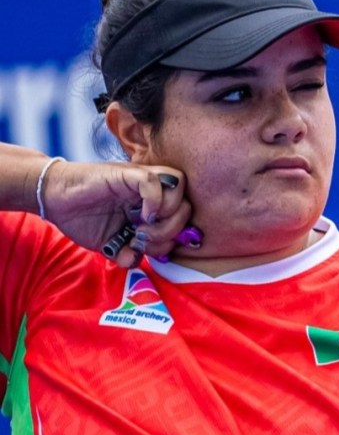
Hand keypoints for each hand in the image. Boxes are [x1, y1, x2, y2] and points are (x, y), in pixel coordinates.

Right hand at [40, 160, 192, 267]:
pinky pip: (154, 182)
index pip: (185, 219)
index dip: (175, 238)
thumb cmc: (83, 218)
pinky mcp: (127, 174)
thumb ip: (128, 252)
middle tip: (145, 239)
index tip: (152, 248)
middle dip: (171, 232)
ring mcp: (141, 180)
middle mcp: (152, 192)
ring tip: (142, 229)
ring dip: (165, 218)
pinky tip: (139, 216)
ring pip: (179, 192)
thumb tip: (135, 261)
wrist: (54, 199)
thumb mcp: (111, 242)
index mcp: (152, 207)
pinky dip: (154, 202)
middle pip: (187, 208)